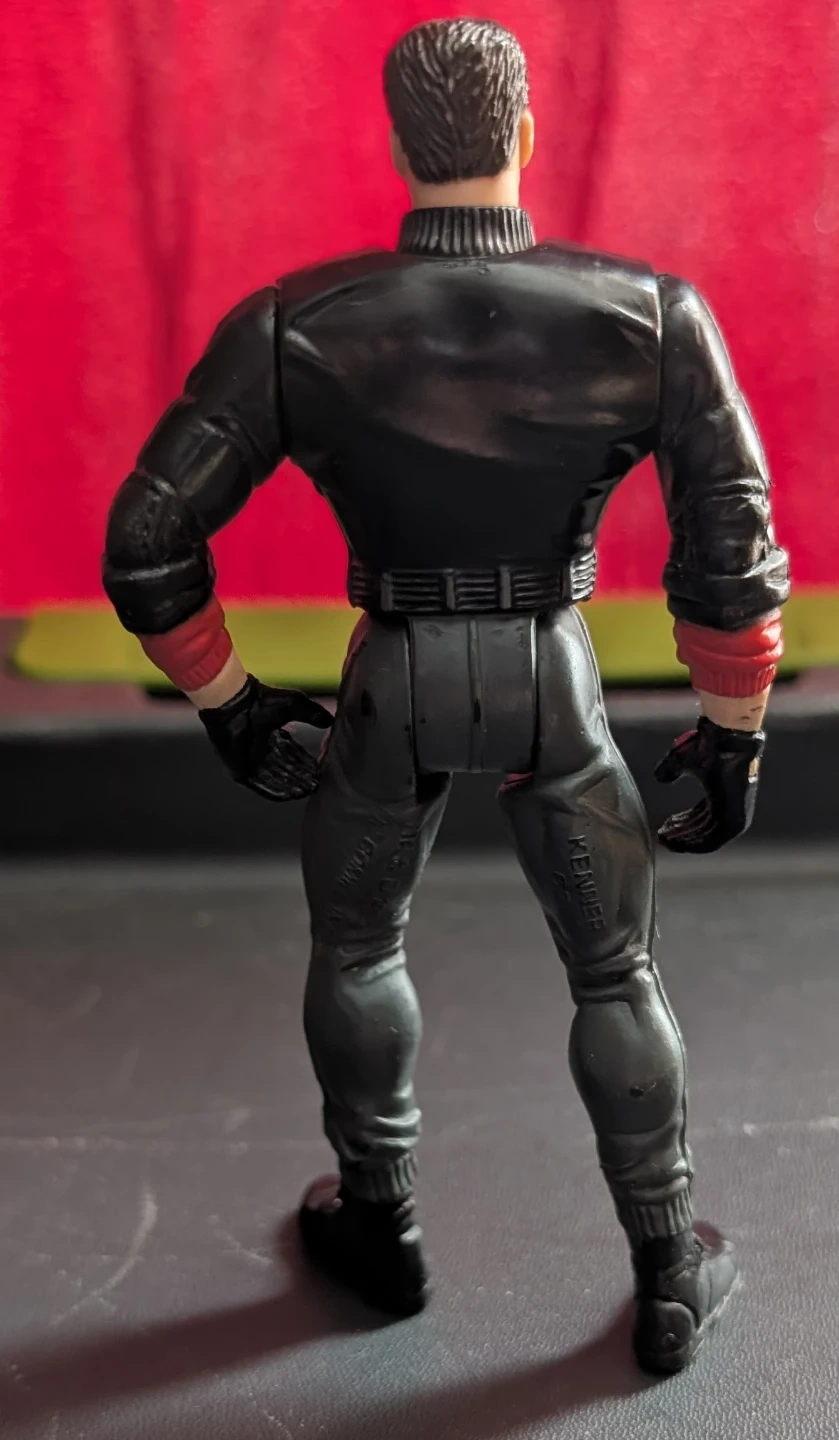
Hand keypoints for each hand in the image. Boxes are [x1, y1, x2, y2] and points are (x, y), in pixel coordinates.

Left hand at [198, 675, 332, 801]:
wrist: (236, 706)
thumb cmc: (261, 702)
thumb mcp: (294, 705)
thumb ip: (313, 713)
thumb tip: (331, 721)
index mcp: (270, 733)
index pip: (291, 752)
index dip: (305, 761)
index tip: (320, 768)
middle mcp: (261, 749)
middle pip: (285, 768)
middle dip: (301, 776)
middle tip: (317, 784)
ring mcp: (251, 762)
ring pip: (276, 778)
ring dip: (293, 785)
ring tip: (309, 790)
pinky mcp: (242, 772)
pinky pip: (262, 786)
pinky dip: (278, 791)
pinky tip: (294, 795)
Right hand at [654, 715, 764, 853]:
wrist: (726, 742)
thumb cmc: (711, 748)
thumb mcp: (683, 761)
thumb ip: (671, 770)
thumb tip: (660, 777)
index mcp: (724, 795)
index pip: (703, 817)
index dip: (682, 824)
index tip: (666, 827)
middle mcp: (732, 808)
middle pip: (703, 830)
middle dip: (680, 834)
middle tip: (662, 835)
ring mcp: (735, 816)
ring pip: (705, 839)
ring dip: (683, 841)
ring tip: (663, 838)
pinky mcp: (734, 822)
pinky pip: (710, 842)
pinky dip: (690, 843)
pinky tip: (673, 840)